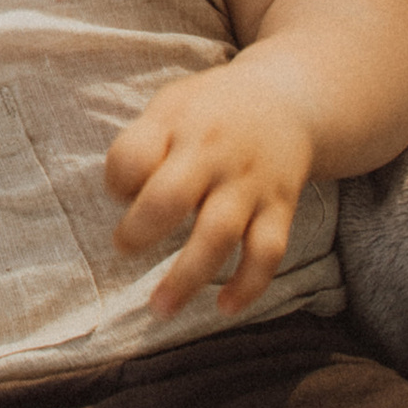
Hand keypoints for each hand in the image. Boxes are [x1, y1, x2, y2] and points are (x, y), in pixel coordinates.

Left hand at [105, 63, 316, 319]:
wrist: (291, 99)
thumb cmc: (212, 113)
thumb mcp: (171, 107)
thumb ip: (141, 147)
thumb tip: (122, 199)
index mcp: (179, 126)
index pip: (132, 158)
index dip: (116, 182)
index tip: (121, 194)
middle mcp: (214, 155)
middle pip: (170, 198)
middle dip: (139, 232)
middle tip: (123, 249)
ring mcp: (249, 183)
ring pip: (218, 235)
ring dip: (186, 277)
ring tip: (160, 307)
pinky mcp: (280, 208)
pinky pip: (267, 251)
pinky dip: (248, 284)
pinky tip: (225, 307)